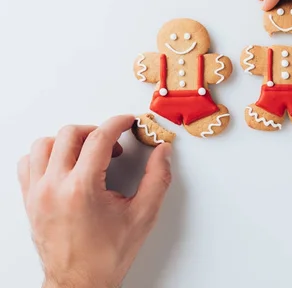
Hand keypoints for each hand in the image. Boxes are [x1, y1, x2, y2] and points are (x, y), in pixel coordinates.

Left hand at [17, 115, 172, 287]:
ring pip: (44, 144)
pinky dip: (46, 156)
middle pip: (69, 134)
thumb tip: (163, 153)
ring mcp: (37, 193)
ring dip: (69, 141)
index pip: (99, 138)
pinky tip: (64, 165)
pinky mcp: (29, 200)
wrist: (79, 283)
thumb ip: (158, 179)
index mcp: (82, 188)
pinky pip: (28, 163)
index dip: (117, 123)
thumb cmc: (106, 255)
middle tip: (113, 145)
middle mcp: (54, 187)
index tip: (127, 121)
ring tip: (88, 153)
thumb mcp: (142, 216)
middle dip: (96, 131)